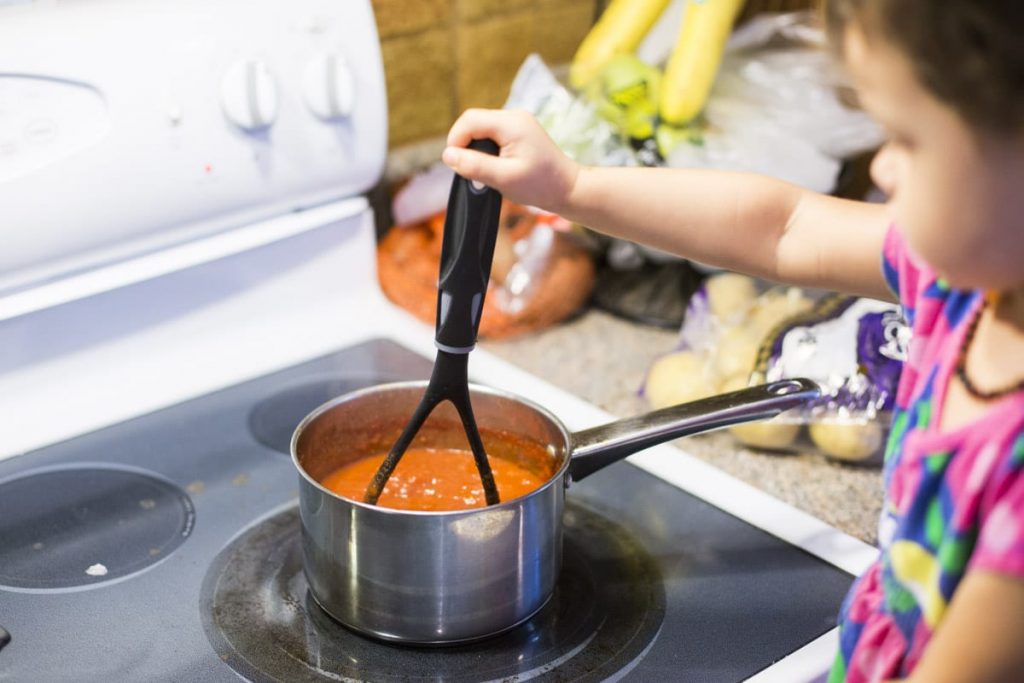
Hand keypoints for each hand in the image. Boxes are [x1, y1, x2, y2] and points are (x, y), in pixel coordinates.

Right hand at [443, 108, 579, 214]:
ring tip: (485, 172)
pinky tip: (495, 168)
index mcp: (511, 123)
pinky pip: (492, 136)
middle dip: (466, 146)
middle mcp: (514, 117)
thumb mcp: (503, 178)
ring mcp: (517, 123)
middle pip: (474, 123)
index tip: (456, 165)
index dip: (456, 140)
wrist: (568, 189)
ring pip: (482, 130)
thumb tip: (447, 156)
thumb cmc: (541, 185)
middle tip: (471, 172)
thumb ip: (474, 166)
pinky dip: (487, 151)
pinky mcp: (519, 132)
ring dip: (476, 150)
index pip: (469, 120)